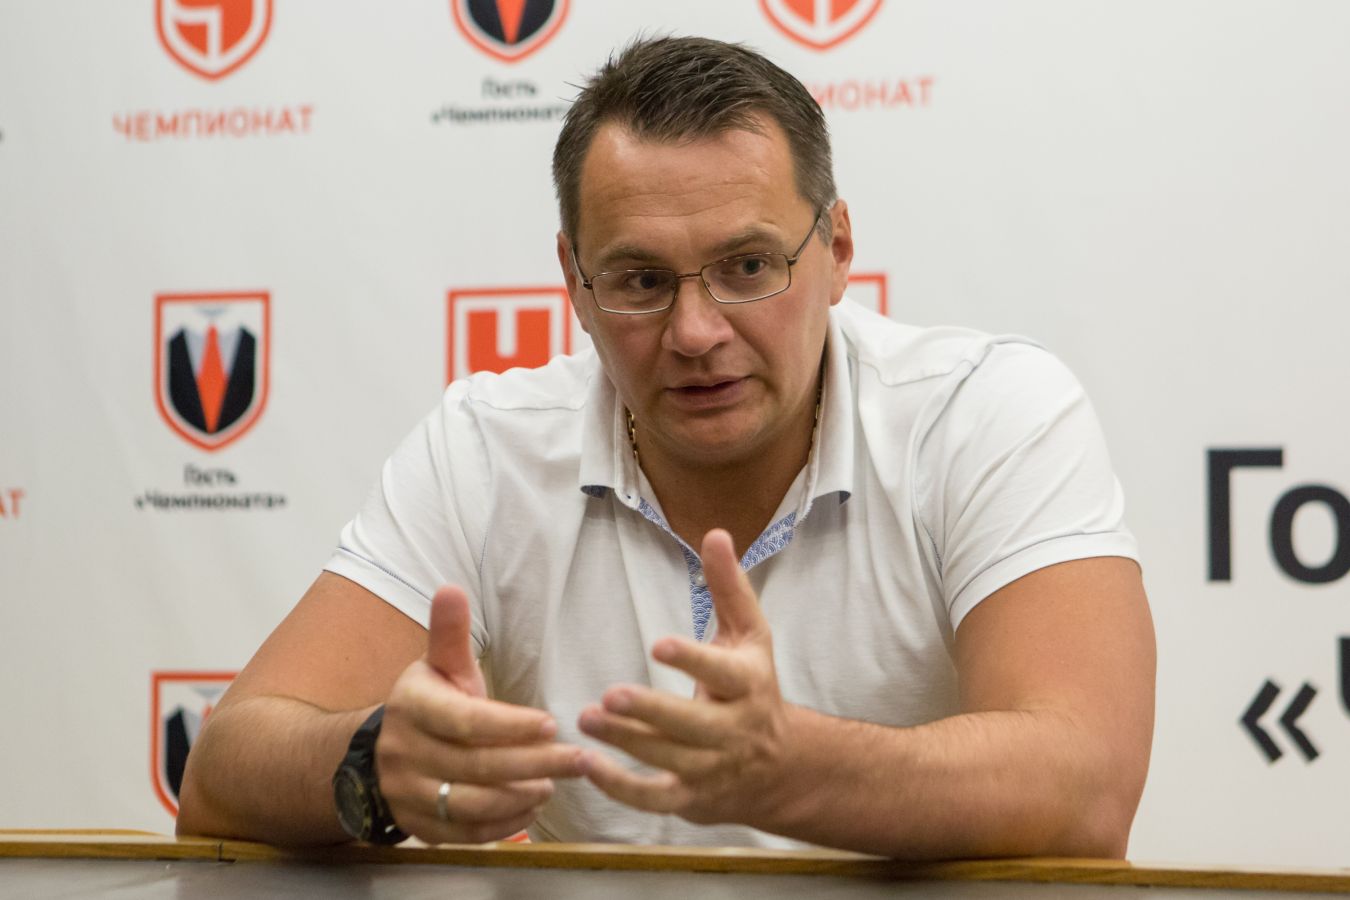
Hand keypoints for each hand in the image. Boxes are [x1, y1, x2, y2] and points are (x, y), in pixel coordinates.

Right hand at [376, 586, 583, 842]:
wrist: (381, 752)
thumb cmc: (431, 701)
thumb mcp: (439, 666)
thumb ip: (450, 634)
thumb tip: (451, 588)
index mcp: (412, 706)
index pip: (465, 721)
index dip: (510, 726)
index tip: (552, 723)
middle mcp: (404, 752)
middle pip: (476, 765)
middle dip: (533, 763)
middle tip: (578, 759)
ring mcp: (407, 794)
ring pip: (470, 804)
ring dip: (519, 796)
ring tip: (556, 783)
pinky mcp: (417, 826)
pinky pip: (463, 833)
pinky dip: (502, 825)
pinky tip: (532, 807)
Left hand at [577, 528, 796, 827]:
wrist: (779, 766)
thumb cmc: (754, 686)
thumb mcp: (749, 634)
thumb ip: (729, 586)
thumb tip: (714, 533)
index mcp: (749, 685)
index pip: (723, 674)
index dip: (693, 661)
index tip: (659, 644)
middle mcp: (735, 731)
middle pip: (692, 726)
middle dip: (650, 712)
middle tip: (609, 695)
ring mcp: (712, 769)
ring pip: (668, 759)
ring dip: (625, 742)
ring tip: (585, 719)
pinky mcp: (691, 799)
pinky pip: (654, 799)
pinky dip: (620, 788)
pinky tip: (588, 764)